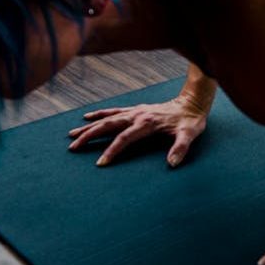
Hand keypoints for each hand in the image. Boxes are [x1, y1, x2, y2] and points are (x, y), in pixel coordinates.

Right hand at [66, 96, 207, 166]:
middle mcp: (137, 115)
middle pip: (107, 126)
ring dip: (89, 126)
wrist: (192, 102)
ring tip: (72, 134)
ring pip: (106, 118)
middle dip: (89, 136)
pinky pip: (112, 111)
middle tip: (73, 147)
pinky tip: (87, 117)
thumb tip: (172, 163)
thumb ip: (181, 148)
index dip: (112, 150)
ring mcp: (135, 111)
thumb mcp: (190, 134)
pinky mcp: (135, 109)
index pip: (124, 138)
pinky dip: (99, 114)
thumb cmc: (191, 120)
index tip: (100, 163)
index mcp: (147, 123)